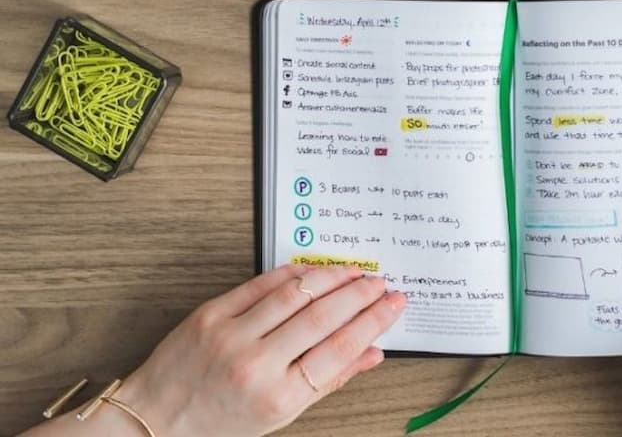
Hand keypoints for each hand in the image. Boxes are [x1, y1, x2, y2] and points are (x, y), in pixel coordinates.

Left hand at [22, 264, 405, 436]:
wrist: (159, 415)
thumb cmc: (220, 421)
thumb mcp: (282, 413)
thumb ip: (330, 380)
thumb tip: (372, 354)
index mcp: (279, 395)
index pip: (340, 349)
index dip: (373, 322)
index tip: (392, 305)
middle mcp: (256, 364)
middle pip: (323, 317)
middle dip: (360, 295)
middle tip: (380, 283)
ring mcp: (232, 335)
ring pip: (296, 293)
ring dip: (332, 277)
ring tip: (354, 271)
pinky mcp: (212, 313)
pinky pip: (262, 284)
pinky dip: (295, 272)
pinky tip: (314, 270)